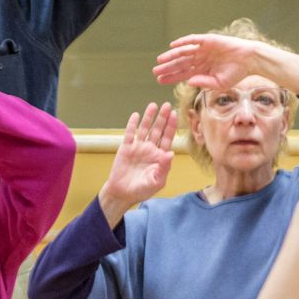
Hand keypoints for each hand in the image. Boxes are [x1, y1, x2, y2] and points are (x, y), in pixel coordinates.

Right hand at [98, 103, 176, 227]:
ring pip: (145, 129)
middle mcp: (150, 149)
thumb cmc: (142, 189)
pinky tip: (136, 115)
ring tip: (153, 106)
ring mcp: (138, 147)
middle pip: (158, 130)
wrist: (123, 193)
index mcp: (160, 156)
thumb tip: (171, 153)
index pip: (167, 138)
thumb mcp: (157, 181)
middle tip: (167, 105)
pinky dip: (132, 124)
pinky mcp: (126, 148)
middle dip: (163, 118)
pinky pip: (130, 134)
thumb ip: (164, 167)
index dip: (171, 126)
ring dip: (149, 117)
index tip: (175, 114)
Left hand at [154, 34, 261, 88]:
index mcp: (202, 70)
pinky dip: (183, 42)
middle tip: (154, 71)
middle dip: (167, 67)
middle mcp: (200, 59)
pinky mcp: (208, 40)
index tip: (159, 80)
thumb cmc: (236, 73)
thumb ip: (204, 83)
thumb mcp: (219, 83)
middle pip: (180, 63)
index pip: (182, 74)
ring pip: (183, 53)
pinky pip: (193, 40)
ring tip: (160, 60)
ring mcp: (203, 49)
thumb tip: (188, 82)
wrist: (249, 60)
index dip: (171, 77)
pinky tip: (172, 46)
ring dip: (171, 56)